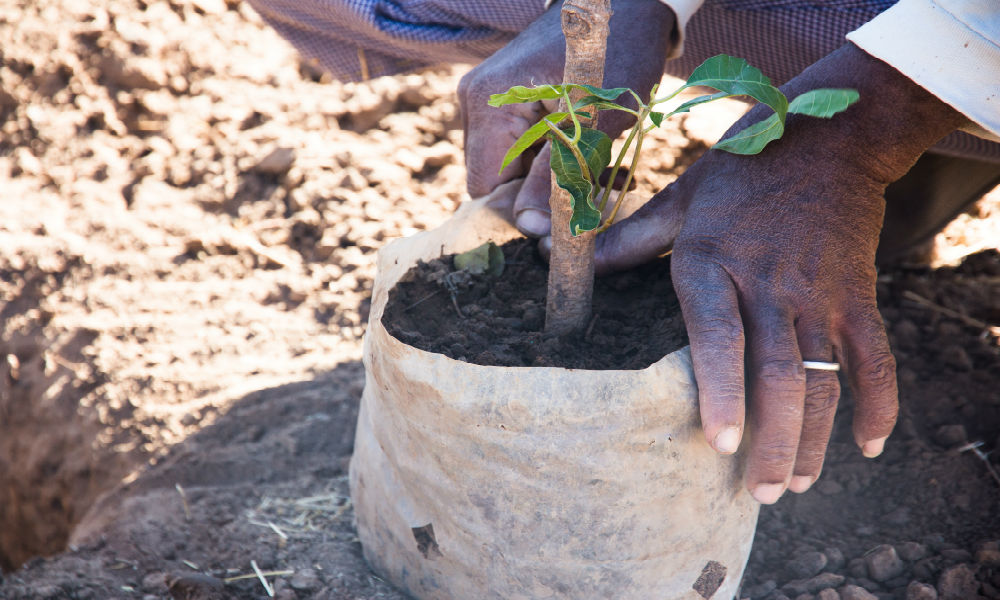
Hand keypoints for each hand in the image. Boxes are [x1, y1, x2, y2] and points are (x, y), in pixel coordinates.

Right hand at [457, 0, 675, 236]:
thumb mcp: (593, 124)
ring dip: (555, 175)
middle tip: (597, 185)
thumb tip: (530, 229)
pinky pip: (522, 145)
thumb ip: (557, 178)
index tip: (569, 206)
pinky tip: (588, 147)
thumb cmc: (616, 53)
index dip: (524, 207)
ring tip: (601, 163)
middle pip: (498, 179)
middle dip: (545, 191)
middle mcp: (476, 102)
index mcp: (488, 106)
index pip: (485, 189)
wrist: (625, 4)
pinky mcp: (506, 98)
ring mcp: (488, 99)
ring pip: (514, 165)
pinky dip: (554, 155)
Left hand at [592, 44, 968, 502]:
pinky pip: (874, 356)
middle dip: (770, 441)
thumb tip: (561, 253)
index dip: (721, 392)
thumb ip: (630, 237)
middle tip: (759, 493)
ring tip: (794, 484)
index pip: (717, 337)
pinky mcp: (857, 293)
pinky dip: (877, 402)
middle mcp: (768, 284)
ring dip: (811, 437)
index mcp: (712, 262)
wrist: (831, 135)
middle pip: (776, 375)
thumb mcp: (681, 195)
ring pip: (822, 377)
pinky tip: (867, 446)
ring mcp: (818, 293)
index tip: (718, 443)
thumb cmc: (743, 167)